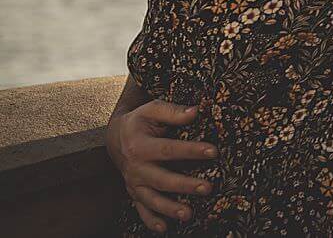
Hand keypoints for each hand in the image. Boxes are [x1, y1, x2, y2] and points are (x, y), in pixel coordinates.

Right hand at [106, 99, 216, 232]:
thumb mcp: (153, 110)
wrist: (116, 137)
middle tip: (208, 188)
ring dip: (170, 208)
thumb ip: (173, 112)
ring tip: (189, 214)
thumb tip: (196, 111)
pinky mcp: (134, 193)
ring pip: (152, 200)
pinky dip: (151, 221)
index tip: (214, 151)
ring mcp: (134, 183)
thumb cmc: (140, 121)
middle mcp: (136, 168)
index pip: (169, 149)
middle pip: (162, 179)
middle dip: (185, 186)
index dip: (191, 150)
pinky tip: (165, 228)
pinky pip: (142, 210)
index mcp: (140, 146)